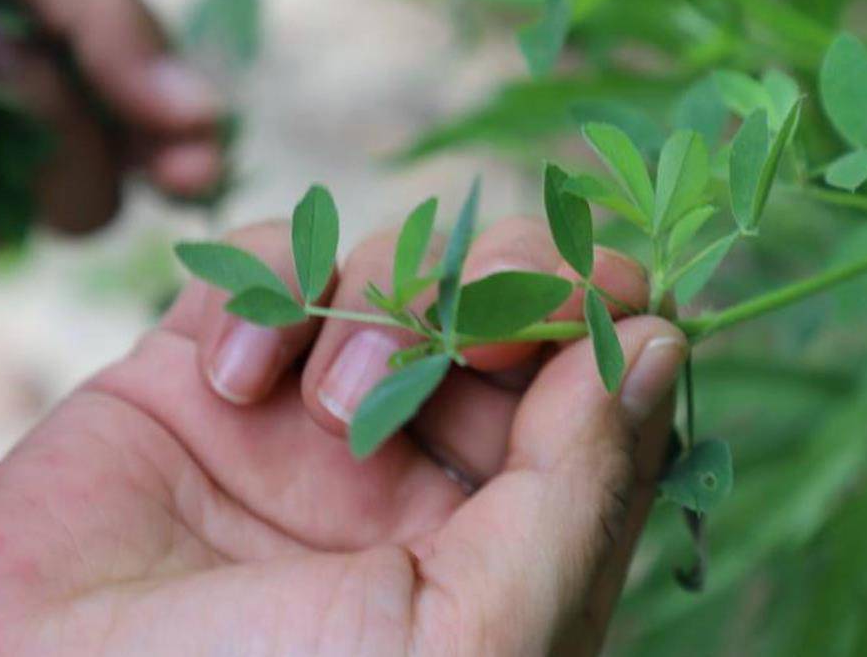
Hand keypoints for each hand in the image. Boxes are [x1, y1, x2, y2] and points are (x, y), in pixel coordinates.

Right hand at [0, 217, 686, 654]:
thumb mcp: (475, 637)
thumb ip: (583, 493)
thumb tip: (664, 342)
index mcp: (506, 546)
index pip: (605, 382)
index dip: (595, 325)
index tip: (540, 344)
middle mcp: (420, 472)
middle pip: (520, 295)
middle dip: (492, 290)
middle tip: (443, 345)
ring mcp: (308, 414)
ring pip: (407, 256)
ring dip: (376, 298)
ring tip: (312, 402)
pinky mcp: (202, 364)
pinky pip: (275, 249)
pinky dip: (265, 282)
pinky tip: (227, 375)